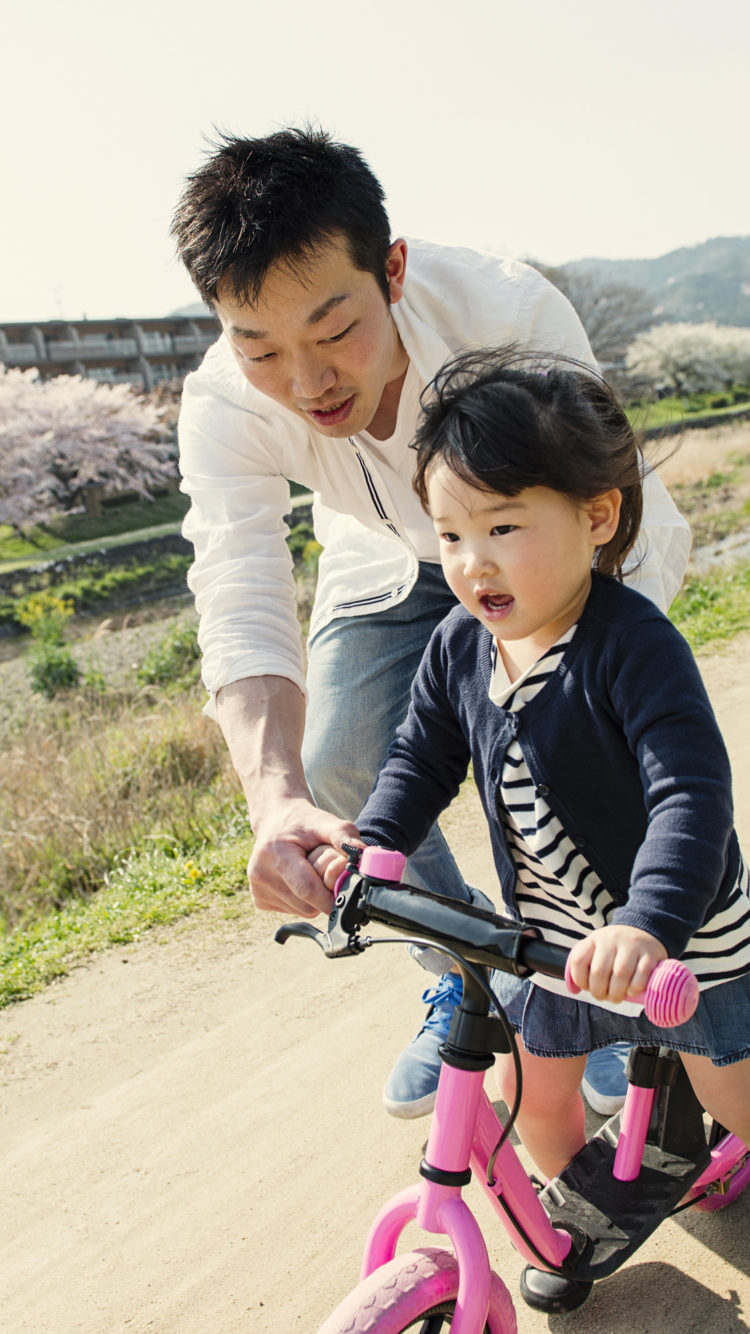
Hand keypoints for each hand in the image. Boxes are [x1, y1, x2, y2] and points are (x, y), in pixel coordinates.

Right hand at [247, 797, 361, 917]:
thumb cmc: (303, 823)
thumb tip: (363, 856)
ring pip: (301, 911)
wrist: (275, 821)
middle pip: (307, 905)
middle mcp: (260, 874)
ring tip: (310, 872)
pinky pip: (292, 911)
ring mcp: (257, 889)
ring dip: (314, 899)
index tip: (347, 892)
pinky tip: (298, 879)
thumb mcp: (324, 822)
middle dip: (324, 895)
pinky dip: (302, 900)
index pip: (307, 889)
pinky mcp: (259, 899)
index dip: (331, 897)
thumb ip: (345, 836)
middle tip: (326, 874)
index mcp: (274, 853)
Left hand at [568, 925, 667, 1003]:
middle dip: (599, 991)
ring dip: (616, 993)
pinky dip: (635, 988)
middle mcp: (612, 939)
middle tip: (604, 997)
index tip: (587, 988)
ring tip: (616, 997)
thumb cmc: (615, 948)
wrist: (644, 931)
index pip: (578, 960)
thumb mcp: (596, 948)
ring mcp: (632, 945)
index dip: (580, 980)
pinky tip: (631, 991)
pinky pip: (641, 975)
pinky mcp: (650, 953)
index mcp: (595, 938)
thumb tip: (573, 990)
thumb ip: (583, 966)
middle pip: (599, 971)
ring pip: (620, 973)